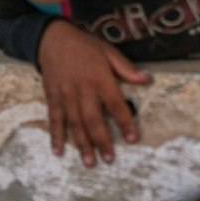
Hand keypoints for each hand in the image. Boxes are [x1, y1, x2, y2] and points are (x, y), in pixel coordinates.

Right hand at [35, 21, 149, 166]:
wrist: (52, 38)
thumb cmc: (84, 46)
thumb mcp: (108, 51)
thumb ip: (126, 68)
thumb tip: (147, 79)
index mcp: (100, 78)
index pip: (115, 104)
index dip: (124, 122)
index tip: (132, 138)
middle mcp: (82, 89)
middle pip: (93, 119)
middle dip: (102, 141)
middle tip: (109, 159)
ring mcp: (66, 95)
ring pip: (74, 123)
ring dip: (82, 144)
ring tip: (90, 162)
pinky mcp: (52, 97)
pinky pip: (54, 119)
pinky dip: (56, 136)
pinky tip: (58, 151)